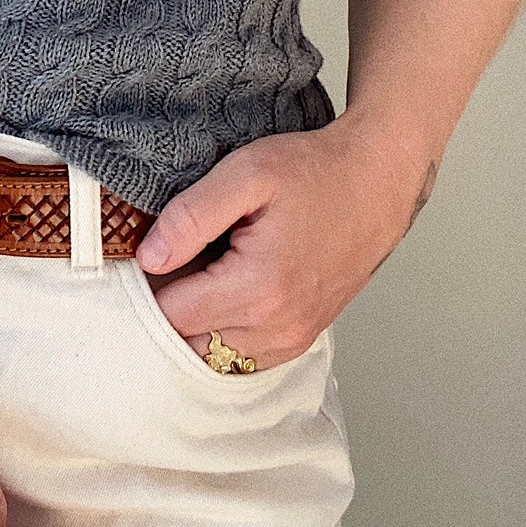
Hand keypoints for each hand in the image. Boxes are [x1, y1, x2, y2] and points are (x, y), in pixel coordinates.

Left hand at [134, 109, 435, 368]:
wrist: (376, 181)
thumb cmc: (314, 171)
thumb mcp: (246, 174)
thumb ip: (192, 216)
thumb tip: (148, 258)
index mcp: (257, 289)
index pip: (170, 316)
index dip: (150, 284)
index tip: (153, 251)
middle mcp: (277, 327)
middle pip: (189, 342)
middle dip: (171, 306)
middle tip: (176, 257)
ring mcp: (294, 338)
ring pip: (215, 355)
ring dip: (198, 322)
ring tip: (204, 268)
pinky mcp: (303, 336)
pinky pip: (244, 355)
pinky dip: (226, 331)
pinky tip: (227, 288)